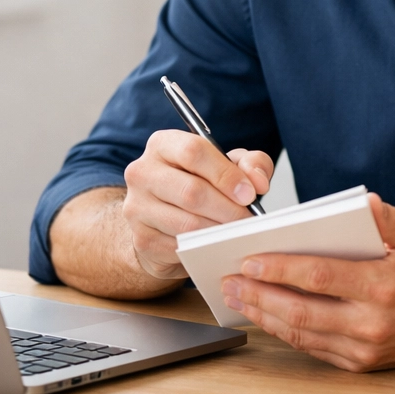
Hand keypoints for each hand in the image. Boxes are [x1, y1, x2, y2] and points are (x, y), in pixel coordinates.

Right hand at [123, 130, 273, 280]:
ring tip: (237, 232)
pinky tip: (217, 245)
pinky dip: (203, 248)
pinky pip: (179, 247)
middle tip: (248, 219)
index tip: (249, 193)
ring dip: (219, 231)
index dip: (225, 174)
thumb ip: (250, 163)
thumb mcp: (228, 165)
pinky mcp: (141, 239)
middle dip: (228, 208)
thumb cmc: (199, 184)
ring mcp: (137, 207)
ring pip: (187, 223)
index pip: (193, 151)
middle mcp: (142, 172)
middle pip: (191, 191)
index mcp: (163, 144)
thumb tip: (258, 182)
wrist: (164, 219)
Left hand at [220, 194, 394, 370]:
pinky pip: (316, 349)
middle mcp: (373, 322)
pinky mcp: (364, 364)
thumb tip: (364, 203)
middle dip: (260, 295)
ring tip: (238, 298)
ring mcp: (367, 348)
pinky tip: (266, 317)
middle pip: (302, 311)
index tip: (250, 260)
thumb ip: (389, 218)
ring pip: (303, 334)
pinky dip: (286, 333)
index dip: (281, 269)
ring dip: (265, 317)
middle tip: (230, 282)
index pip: (320, 276)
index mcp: (384, 284)